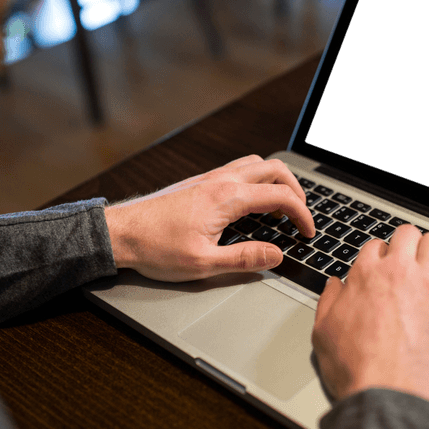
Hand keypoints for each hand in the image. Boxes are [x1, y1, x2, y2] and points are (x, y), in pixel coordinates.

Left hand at [104, 155, 315, 281]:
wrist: (121, 233)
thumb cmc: (155, 248)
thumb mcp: (203, 264)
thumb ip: (244, 259)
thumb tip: (276, 255)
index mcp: (227, 197)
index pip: (280, 196)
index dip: (302, 215)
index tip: (307, 232)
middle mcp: (220, 180)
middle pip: (273, 168)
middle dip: (296, 189)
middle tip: (301, 215)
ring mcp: (209, 178)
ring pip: (255, 164)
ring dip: (276, 180)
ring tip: (281, 207)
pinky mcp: (200, 182)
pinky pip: (238, 170)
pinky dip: (256, 181)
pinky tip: (251, 203)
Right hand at [312, 225, 428, 406]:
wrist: (389, 395)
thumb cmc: (357, 369)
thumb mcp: (323, 333)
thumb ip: (329, 302)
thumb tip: (334, 285)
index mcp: (366, 275)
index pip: (376, 245)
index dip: (379, 257)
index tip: (383, 269)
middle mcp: (399, 272)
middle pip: (408, 234)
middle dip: (408, 245)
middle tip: (409, 262)